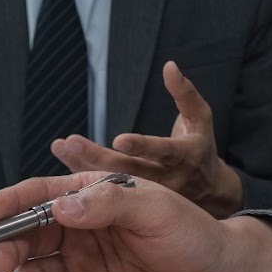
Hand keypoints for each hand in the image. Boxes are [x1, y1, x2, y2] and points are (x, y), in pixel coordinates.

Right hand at [0, 172, 271, 271]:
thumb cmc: (191, 231)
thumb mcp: (153, 207)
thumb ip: (107, 204)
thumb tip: (60, 207)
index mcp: (88, 199)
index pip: (37, 197)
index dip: (6, 205)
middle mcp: (78, 234)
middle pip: (26, 242)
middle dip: (7, 253)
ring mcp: (86, 270)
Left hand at [51, 61, 243, 216]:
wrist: (209, 194)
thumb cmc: (199, 148)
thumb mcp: (200, 119)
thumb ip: (185, 93)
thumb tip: (169, 67)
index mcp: (182, 157)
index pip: (162, 152)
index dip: (142, 146)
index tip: (119, 140)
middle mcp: (164, 179)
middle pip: (129, 170)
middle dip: (98, 158)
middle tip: (72, 143)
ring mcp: (147, 196)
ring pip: (112, 184)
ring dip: (83, 167)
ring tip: (62, 148)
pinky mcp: (132, 205)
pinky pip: (104, 193)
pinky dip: (83, 179)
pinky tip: (63, 162)